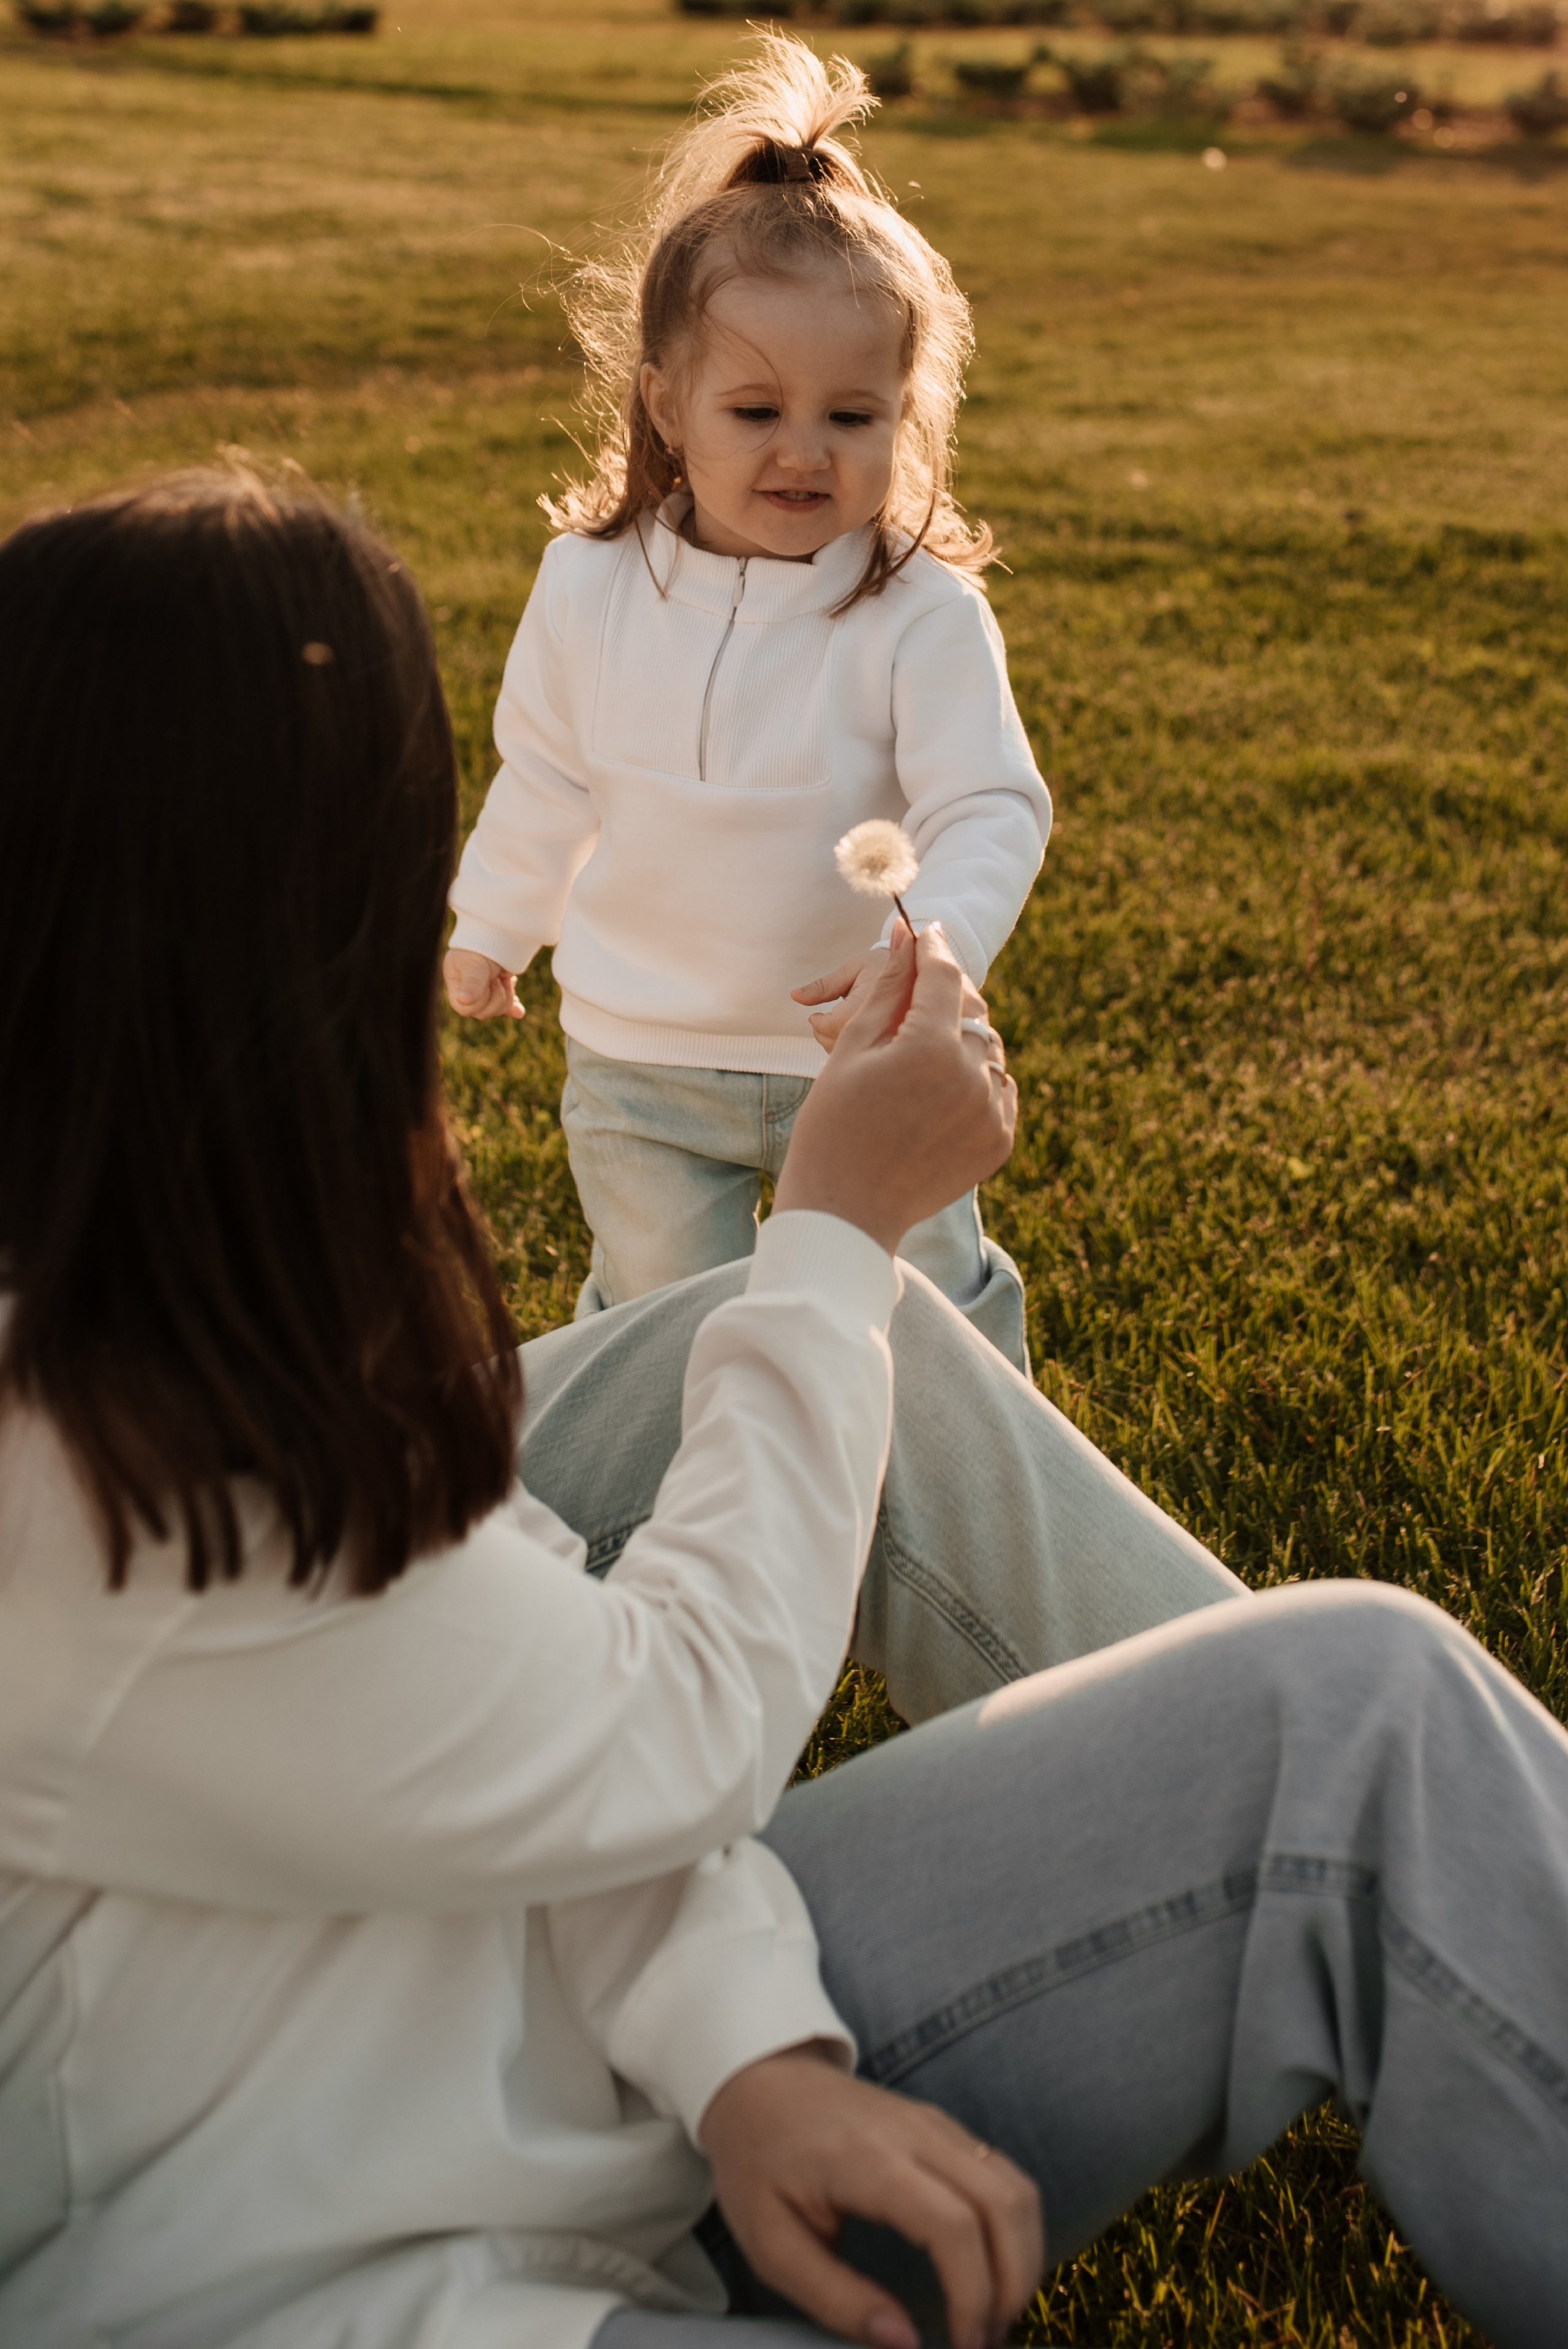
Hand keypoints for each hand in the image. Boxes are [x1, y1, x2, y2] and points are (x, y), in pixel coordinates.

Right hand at [444, 948, 523, 1020]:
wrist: (496, 934)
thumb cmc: (479, 947)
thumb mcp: (474, 965)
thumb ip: (472, 983)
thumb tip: (463, 1001)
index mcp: (456, 988)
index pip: (466, 1009)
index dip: (481, 998)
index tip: (488, 979)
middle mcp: (469, 996)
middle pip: (484, 1013)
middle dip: (496, 995)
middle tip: (497, 976)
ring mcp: (485, 996)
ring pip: (498, 1010)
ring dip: (506, 994)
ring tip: (503, 976)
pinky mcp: (499, 995)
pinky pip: (507, 1009)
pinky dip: (514, 1008)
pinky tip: (518, 1011)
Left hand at [700, 2046, 1042, 2348]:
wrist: (756, 2081)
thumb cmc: (758, 2163)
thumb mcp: (771, 2244)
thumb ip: (837, 2298)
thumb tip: (905, 2343)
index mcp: (869, 2160)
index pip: (953, 2226)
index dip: (972, 2295)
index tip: (961, 2345)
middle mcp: (916, 2133)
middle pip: (1004, 2205)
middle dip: (1013, 2283)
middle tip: (984, 2339)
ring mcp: (936, 2123)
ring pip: (1016, 2186)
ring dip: (1023, 2256)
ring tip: (992, 2311)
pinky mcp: (943, 2126)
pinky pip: (1003, 2174)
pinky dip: (1013, 2228)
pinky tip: (990, 2268)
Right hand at [773, 923, 1016, 1256]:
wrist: (846, 1213)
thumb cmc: (833, 1127)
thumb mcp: (852, 1050)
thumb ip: (888, 990)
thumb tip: (906, 935)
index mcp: (931, 1047)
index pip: (943, 975)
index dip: (932, 948)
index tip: (923, 931)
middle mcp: (972, 1076)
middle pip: (970, 1011)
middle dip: (945, 997)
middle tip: (917, 994)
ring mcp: (990, 1112)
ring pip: (988, 1049)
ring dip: (961, 1039)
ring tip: (923, 1049)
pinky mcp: (999, 1141)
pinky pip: (999, 1089)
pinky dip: (977, 1079)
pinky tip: (942, 1087)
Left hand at [792, 947, 889, 1054]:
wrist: (919, 971)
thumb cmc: (882, 965)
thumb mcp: (853, 970)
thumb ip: (823, 986)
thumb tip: (794, 996)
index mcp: (866, 1006)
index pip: (828, 1026)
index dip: (816, 1021)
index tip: (815, 1015)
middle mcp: (880, 1027)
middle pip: (836, 1045)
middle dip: (824, 1034)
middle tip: (824, 1021)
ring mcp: (889, 1040)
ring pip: (850, 1056)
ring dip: (838, 1045)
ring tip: (842, 1027)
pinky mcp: (895, 1047)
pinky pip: (866, 1060)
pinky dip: (855, 1051)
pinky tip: (858, 1036)